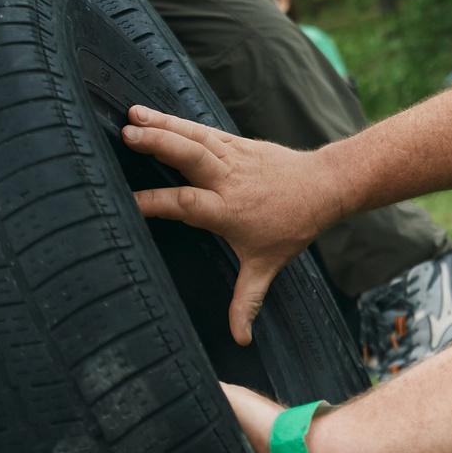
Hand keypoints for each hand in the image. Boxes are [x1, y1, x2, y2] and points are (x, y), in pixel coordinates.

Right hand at [123, 107, 352, 344]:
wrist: (324, 187)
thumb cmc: (292, 226)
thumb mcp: (267, 265)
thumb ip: (248, 300)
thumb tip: (240, 340)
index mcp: (227, 210)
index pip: (186, 203)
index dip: (157, 202)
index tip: (127, 200)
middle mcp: (228, 179)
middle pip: (191, 157)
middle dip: (160, 144)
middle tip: (127, 134)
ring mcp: (233, 157)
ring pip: (194, 137)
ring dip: (162, 125)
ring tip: (129, 116)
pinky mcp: (237, 143)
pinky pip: (202, 130)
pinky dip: (176, 120)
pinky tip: (150, 112)